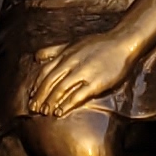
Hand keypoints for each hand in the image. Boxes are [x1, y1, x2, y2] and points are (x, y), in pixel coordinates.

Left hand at [16, 32, 136, 118]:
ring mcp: (84, 72)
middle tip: (34, 109)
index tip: (31, 95)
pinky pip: (78, 95)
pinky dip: (67, 104)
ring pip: (61, 89)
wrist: (123, 43)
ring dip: (50, 102)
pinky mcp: (96, 82)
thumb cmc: (99, 44)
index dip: (37, 85)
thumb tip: (36, 57)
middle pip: (50, 82)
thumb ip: (54, 50)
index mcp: (66, 54)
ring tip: (44, 112)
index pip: (45, 71)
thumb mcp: (73, 43)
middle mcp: (72, 63)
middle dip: (40, 96)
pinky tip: (60, 112)